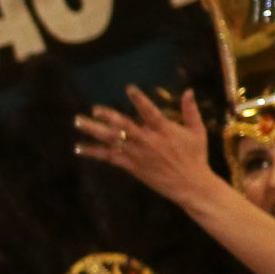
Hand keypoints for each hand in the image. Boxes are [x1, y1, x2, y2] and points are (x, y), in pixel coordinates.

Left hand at [74, 86, 217, 206]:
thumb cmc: (196, 156)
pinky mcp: (132, 167)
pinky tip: (78, 147)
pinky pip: (109, 158)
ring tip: (77, 122)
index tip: (129, 88)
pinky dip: (93, 152)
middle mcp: (149, 142)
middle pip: (125, 127)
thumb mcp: (197, 132)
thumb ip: (190, 111)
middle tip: (94, 108)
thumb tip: (188, 91)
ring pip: (112, 141)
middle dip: (108, 117)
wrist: (191, 185)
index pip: (150, 112)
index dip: (140, 100)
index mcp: (165, 130)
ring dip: (93, 131)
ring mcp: (138, 155)